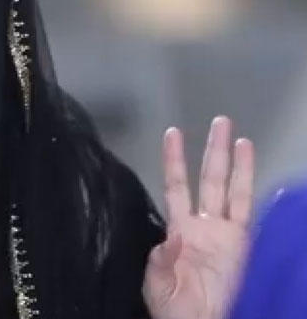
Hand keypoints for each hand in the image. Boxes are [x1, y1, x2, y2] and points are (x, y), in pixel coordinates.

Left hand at [142, 116, 254, 318]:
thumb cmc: (174, 309)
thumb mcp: (156, 282)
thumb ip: (160, 259)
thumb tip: (173, 237)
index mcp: (180, 230)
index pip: (176, 186)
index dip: (174, 160)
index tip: (172, 133)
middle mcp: (206, 227)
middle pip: (210, 180)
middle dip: (214, 151)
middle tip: (220, 121)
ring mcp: (228, 237)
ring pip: (235, 193)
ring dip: (239, 166)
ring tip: (241, 138)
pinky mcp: (247, 251)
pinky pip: (253, 221)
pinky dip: (260, 201)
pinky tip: (265, 181)